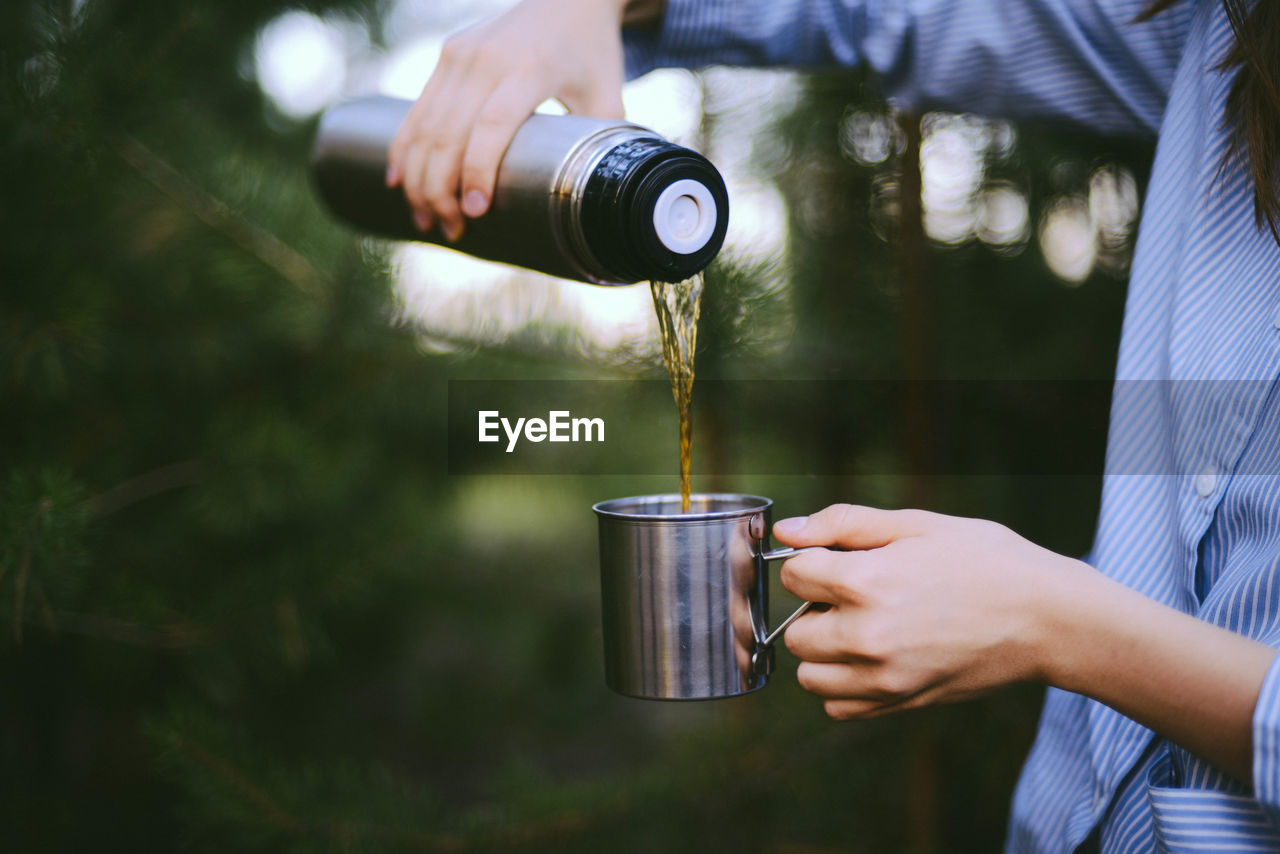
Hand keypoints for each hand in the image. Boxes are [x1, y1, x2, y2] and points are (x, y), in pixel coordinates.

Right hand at [385, 0, 630, 241]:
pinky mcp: (447, 55)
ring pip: (426, 126)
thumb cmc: (592, 54)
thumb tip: (597, 197)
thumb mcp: (607, 96)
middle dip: (442, 190)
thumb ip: (602, 145)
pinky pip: (417, 109)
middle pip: (449, 133)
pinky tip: (400, 182)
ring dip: (419, 178)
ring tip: (426, 220)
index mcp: (530, 68)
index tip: (474, 212)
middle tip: (451, 231)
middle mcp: (487, 59)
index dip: (478, 171)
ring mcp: (460, 55)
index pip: (492, 125)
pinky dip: (405, 148)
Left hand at [774, 504, 1087, 720]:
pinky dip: (844, 686)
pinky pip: (840, 707)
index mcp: (867, 583)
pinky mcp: (902, 702)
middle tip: (854, 595)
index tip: (839, 560)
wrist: (1047, 618)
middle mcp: (867, 636)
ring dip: (824, 652)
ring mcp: (884, 677)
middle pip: (795, 632)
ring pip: (810, 675)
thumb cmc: (986, 561)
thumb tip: (786, 532)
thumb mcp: (916, 524)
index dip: (811, 562)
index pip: (792, 576)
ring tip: (861, 628)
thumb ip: (842, 524)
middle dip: (814, 609)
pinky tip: (871, 658)